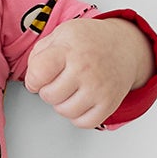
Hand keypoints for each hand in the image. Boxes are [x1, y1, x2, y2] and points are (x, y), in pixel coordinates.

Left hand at [24, 15, 153, 128]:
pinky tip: (80, 101)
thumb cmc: (89, 42)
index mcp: (69, 49)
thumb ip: (39, 53)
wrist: (124, 46)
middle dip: (48, 90)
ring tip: (70, 90)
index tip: (38, 78)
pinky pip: (83, 123)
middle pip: (49, 95)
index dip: (33, 80)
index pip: (38, 73)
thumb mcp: (61, 34)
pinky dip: (78, 116)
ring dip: (62, 104)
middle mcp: (85, 69)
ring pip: (64, 111)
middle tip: (58, 81)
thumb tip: (31, 78)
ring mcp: (98, 88)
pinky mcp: (109, 103)